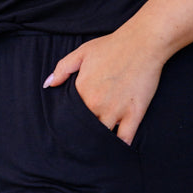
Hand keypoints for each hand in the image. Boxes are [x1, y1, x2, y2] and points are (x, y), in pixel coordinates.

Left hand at [43, 26, 165, 145]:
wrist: (144, 43)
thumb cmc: (113, 46)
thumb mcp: (82, 52)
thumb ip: (62, 69)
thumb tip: (48, 84)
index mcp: (82, 92)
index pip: (69, 115)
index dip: (69, 121)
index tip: (69, 126)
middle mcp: (96, 105)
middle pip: (84, 129)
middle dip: (82, 135)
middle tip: (81, 140)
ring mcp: (116, 111)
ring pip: (102, 136)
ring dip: (98, 142)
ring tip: (96, 146)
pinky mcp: (134, 114)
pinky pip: (124, 138)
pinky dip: (119, 146)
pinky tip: (115, 149)